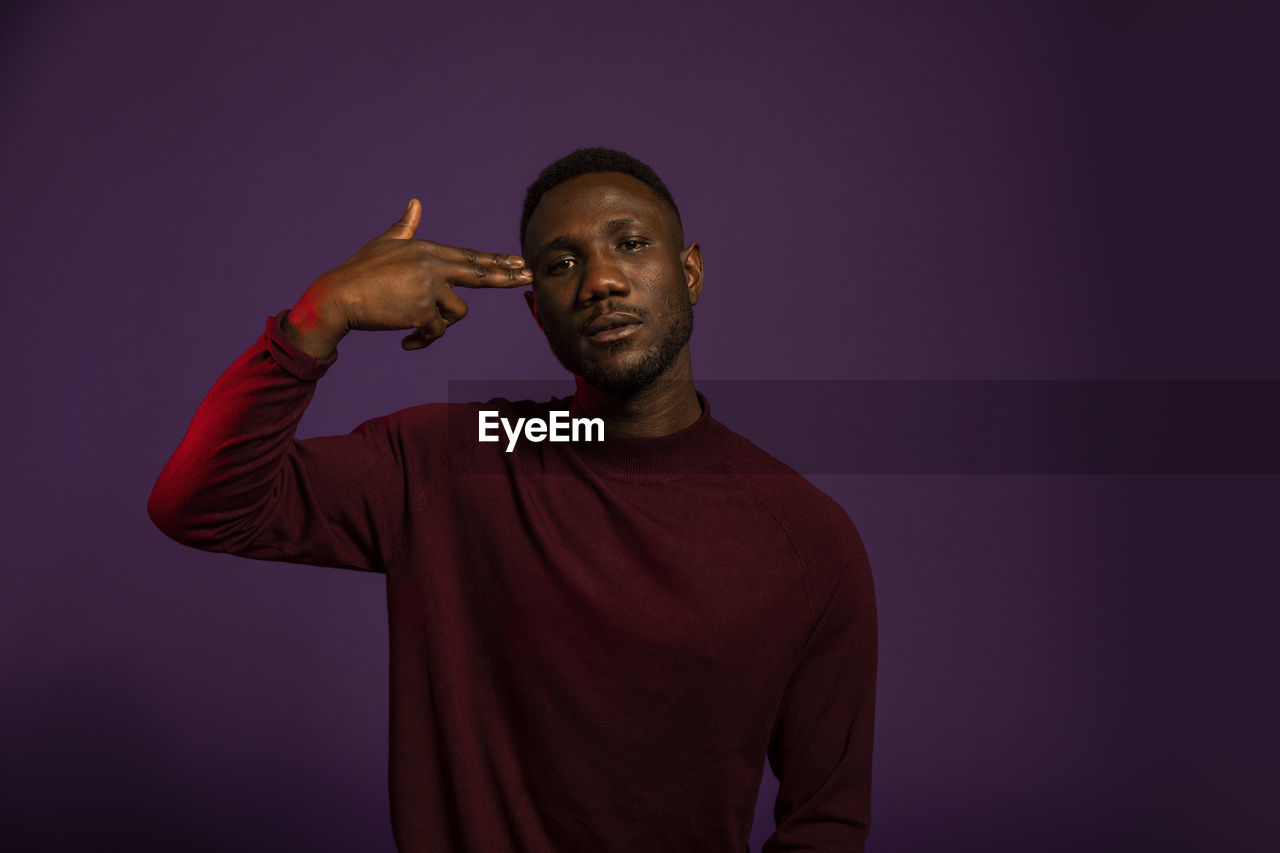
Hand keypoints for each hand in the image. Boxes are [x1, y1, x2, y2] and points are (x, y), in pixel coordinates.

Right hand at [284, 199, 531, 357]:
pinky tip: (407, 344)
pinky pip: (436, 332)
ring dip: (438, 325)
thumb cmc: (359, 272)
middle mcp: (432, 265)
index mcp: (426, 250)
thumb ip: (405, 226)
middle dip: (507, 277)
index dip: (497, 260)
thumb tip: (416, 202)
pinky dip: (423, 341)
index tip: (520, 261)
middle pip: (479, 274)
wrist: (337, 296)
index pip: (470, 256)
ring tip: (415, 327)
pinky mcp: (423, 310)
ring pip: (456, 313)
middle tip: (532, 277)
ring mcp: (429, 287)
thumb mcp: (385, 244)